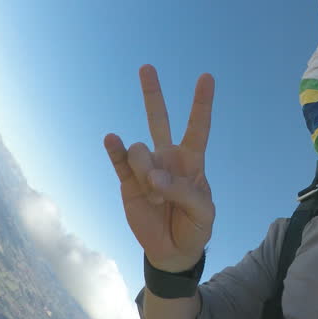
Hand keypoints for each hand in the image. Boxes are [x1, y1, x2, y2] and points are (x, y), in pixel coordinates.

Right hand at [105, 65, 215, 271]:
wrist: (172, 251)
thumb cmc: (195, 227)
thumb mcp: (202, 212)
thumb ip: (183, 192)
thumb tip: (153, 176)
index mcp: (192, 161)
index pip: (198, 128)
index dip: (202, 103)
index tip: (206, 76)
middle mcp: (167, 158)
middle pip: (160, 120)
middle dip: (153, 94)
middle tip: (147, 67)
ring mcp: (146, 168)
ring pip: (140, 152)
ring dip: (146, 173)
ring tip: (155, 196)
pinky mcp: (128, 182)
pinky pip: (120, 162)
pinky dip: (115, 150)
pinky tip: (111, 139)